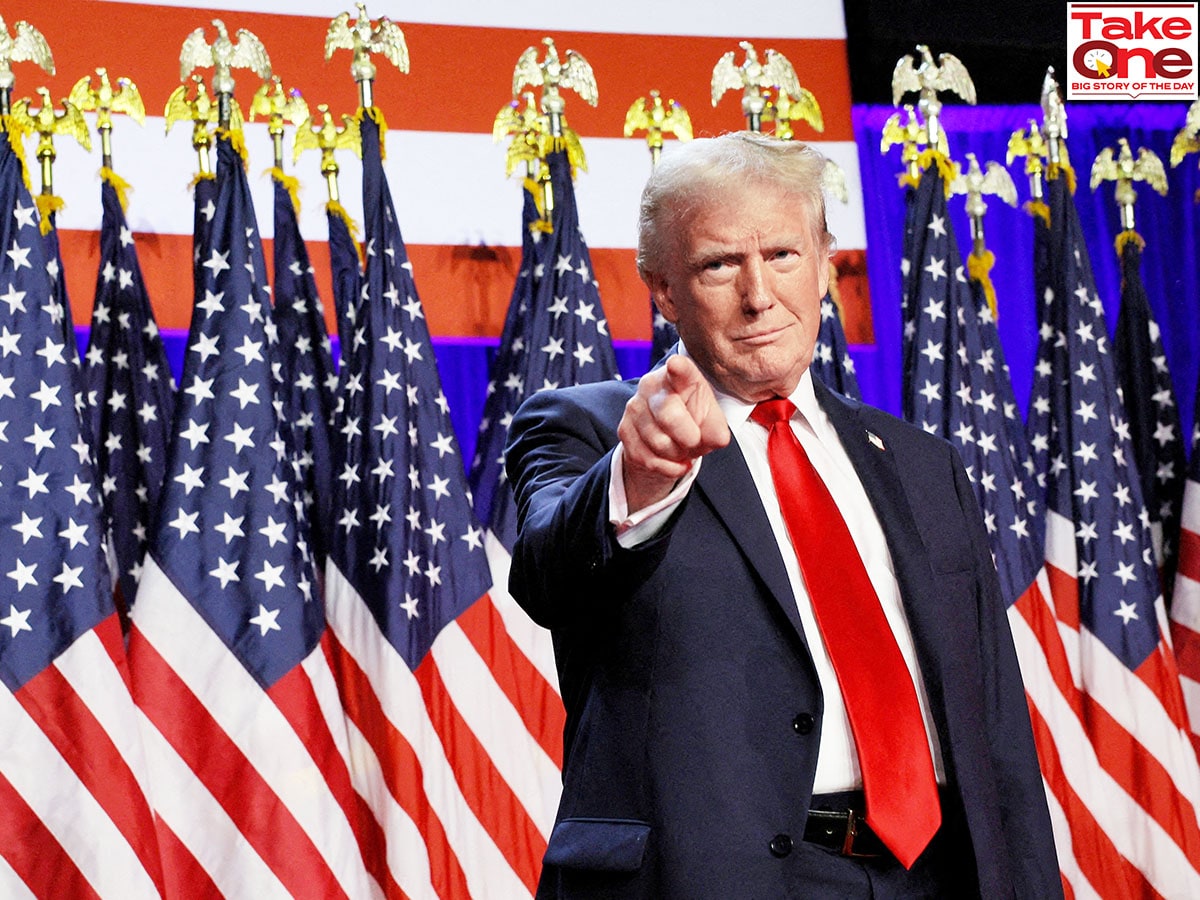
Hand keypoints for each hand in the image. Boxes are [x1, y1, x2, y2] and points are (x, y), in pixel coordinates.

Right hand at [617, 355, 730, 512]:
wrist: (668, 436)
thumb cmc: (693, 420)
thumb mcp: (711, 421)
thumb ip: (717, 429)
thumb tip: (717, 439)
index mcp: (680, 376)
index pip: (680, 370)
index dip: (678, 368)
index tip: (675, 364)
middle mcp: (652, 386)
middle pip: (669, 416)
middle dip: (688, 438)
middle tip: (694, 440)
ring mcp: (634, 407)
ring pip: (659, 442)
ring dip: (677, 454)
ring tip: (681, 447)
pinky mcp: (624, 429)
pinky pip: (648, 458)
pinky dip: (667, 467)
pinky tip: (673, 460)